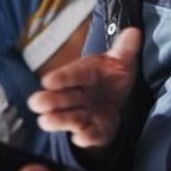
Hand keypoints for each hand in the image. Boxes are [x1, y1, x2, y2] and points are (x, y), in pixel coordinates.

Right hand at [28, 28, 140, 148]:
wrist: (113, 101)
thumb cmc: (111, 77)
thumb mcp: (121, 60)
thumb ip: (125, 49)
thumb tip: (133, 32)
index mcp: (85, 74)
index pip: (73, 74)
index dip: (61, 78)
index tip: (47, 81)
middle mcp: (80, 95)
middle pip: (65, 98)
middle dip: (52, 100)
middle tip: (36, 103)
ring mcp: (85, 113)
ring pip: (72, 117)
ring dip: (60, 120)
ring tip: (45, 121)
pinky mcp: (94, 130)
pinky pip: (91, 135)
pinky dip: (86, 137)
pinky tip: (79, 138)